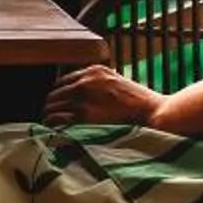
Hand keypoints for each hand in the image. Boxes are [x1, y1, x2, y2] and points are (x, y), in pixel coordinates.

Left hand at [42, 64, 162, 128]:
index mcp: (93, 71)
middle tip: (49, 119)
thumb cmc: (140, 103)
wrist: (154, 113)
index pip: (63, 81)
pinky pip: (58, 119)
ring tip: (48, 127)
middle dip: (51, 106)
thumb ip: (100, 85)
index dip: (59, 96)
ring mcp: (83, 97)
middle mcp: (85, 80)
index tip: (58, 106)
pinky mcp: (84, 114)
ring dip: (49, 116)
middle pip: (55, 94)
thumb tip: (87, 96)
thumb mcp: (118, 82)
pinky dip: (52, 124)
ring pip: (52, 106)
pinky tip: (52, 131)